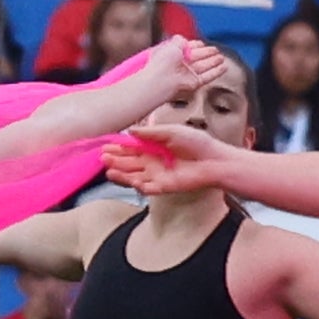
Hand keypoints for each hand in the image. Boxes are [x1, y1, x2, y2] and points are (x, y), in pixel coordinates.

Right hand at [105, 114, 239, 193]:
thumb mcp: (172, 131)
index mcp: (153, 147)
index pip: (131, 148)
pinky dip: (138, 186)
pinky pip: (147, 188)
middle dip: (115, 161)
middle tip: (103, 158)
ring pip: (134, 176)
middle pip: (129, 163)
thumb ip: (151, 132)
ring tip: (109, 171)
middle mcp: (152, 161)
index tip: (106, 145)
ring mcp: (157, 175)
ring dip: (121, 174)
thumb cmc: (197, 143)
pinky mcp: (164, 187)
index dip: (118, 147)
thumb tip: (131, 130)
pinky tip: (132, 181)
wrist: (214, 160)